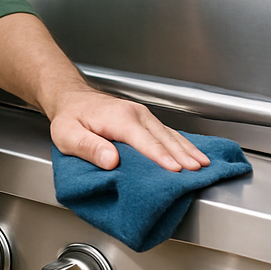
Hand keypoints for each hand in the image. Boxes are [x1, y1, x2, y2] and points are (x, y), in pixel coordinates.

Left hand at [45, 87, 209, 171]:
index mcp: (120, 119)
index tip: (177, 170)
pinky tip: (192, 153)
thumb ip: (89, 147)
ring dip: (187, 149)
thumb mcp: (67, 135)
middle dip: (182, 154)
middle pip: (164, 137)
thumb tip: (111, 160)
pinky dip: (182, 144)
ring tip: (203, 164)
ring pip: (169, 134)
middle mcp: (136, 114)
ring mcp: (143, 116)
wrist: (71, 99)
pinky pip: (167, 133)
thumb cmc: (69, 118)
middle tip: (198, 170)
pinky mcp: (145, 120)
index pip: (146, 141)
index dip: (162, 157)